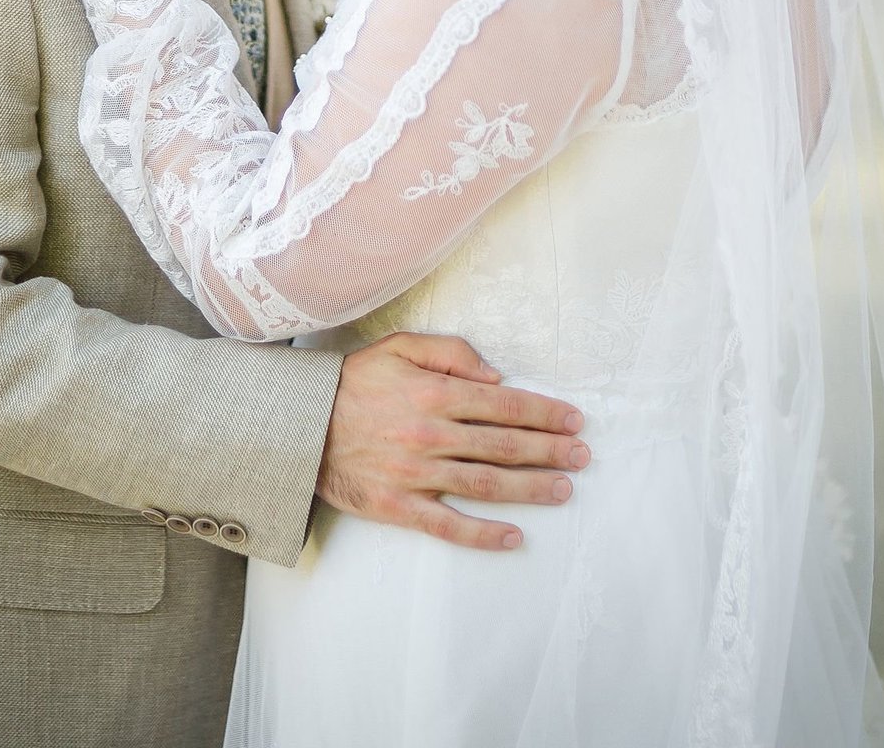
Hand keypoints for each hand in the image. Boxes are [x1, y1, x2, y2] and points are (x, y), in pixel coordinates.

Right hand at [318, 332, 588, 552]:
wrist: (300, 425)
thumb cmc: (355, 382)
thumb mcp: (400, 347)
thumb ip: (451, 353)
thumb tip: (496, 377)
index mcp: (434, 394)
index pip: (504, 404)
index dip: (544, 412)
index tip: (573, 419)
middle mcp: (430, 434)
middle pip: (503, 445)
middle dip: (550, 450)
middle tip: (583, 455)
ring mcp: (415, 474)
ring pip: (485, 485)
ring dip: (530, 489)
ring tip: (564, 490)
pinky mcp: (398, 507)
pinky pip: (448, 527)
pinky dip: (484, 535)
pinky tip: (515, 536)